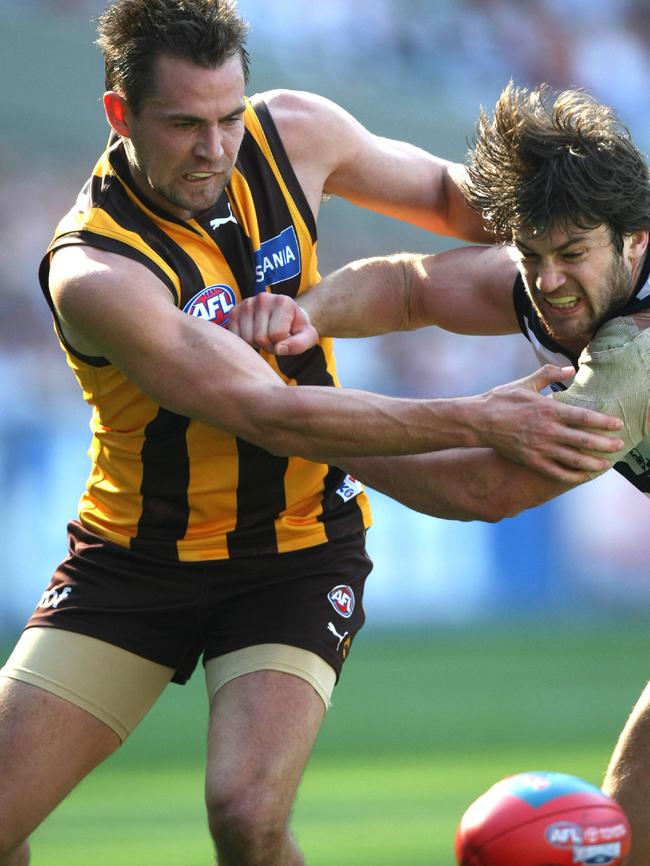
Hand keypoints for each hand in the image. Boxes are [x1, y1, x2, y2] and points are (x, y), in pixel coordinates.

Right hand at [228, 293, 318, 354]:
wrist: (285, 316)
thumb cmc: (296, 328)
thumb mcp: (307, 337)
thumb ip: (299, 344)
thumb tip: (279, 349)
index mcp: (283, 302)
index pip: (277, 335)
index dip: (283, 344)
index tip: (287, 337)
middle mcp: (263, 298)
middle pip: (260, 338)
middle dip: (269, 345)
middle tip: (275, 339)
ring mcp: (246, 303)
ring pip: (247, 339)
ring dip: (257, 344)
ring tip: (266, 336)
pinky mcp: (234, 310)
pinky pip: (235, 336)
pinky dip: (244, 342)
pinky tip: (254, 334)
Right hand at [479, 364, 624, 481]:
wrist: (478, 421)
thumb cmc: (501, 399)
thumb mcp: (525, 382)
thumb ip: (549, 374)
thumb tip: (571, 369)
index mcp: (548, 409)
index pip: (583, 417)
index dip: (603, 422)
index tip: (617, 424)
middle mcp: (547, 430)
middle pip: (583, 440)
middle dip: (604, 444)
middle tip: (619, 445)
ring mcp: (539, 448)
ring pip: (572, 459)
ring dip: (592, 463)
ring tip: (605, 464)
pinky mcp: (530, 460)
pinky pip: (555, 471)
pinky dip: (571, 475)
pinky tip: (582, 476)